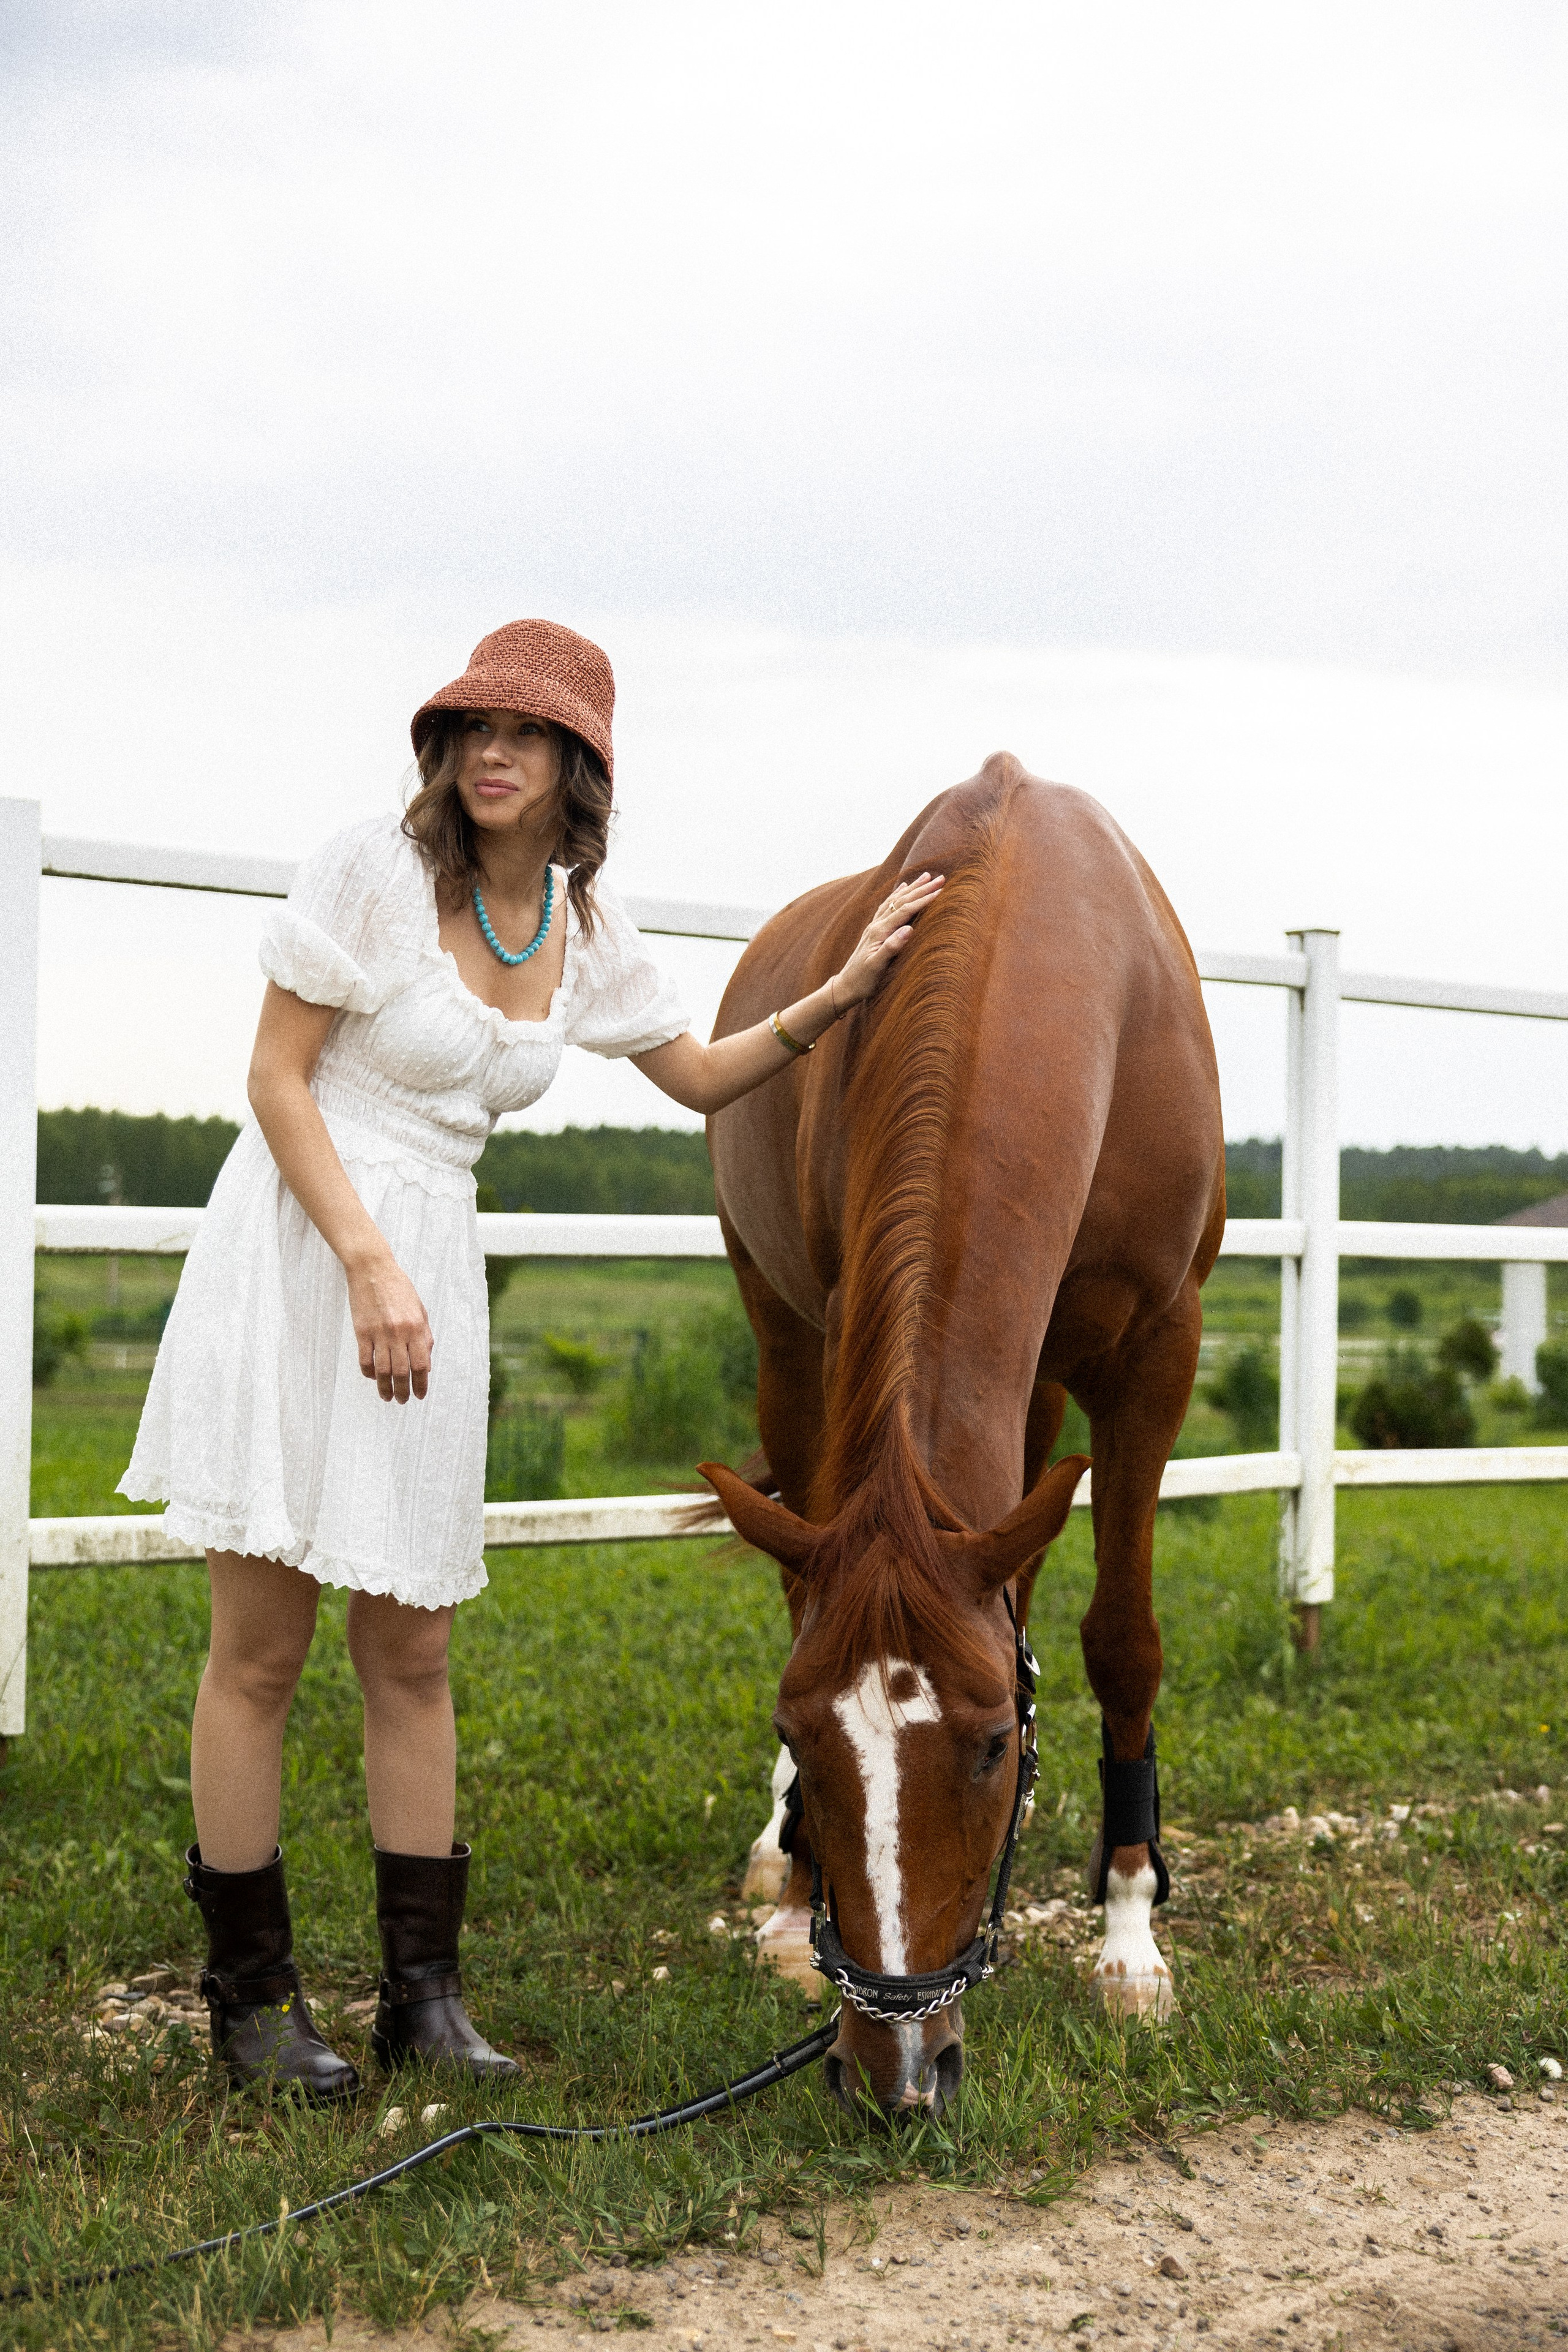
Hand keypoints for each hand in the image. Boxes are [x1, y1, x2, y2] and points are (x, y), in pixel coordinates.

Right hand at [347, 1254, 433, 1402]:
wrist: (373, 1270)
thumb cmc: (399, 1289)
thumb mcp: (420, 1310)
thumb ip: (425, 1337)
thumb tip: (426, 1364)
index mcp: (416, 1328)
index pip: (421, 1365)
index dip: (421, 1384)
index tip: (420, 1395)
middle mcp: (399, 1333)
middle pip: (403, 1372)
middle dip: (404, 1390)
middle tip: (403, 1401)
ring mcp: (379, 1333)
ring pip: (383, 1370)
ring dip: (385, 1387)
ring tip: (388, 1397)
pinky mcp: (361, 1332)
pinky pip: (365, 1359)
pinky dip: (368, 1372)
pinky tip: (372, 1378)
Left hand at [831, 871, 944, 1007]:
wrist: (845, 986)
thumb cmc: (862, 980)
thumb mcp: (877, 967)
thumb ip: (891, 947)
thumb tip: (909, 929)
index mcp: (879, 932)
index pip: (905, 911)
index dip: (923, 900)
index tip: (940, 891)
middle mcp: (877, 925)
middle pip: (901, 901)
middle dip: (922, 888)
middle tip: (940, 878)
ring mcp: (875, 926)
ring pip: (895, 900)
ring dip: (912, 888)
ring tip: (926, 876)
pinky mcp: (874, 930)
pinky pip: (887, 906)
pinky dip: (897, 895)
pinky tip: (902, 889)